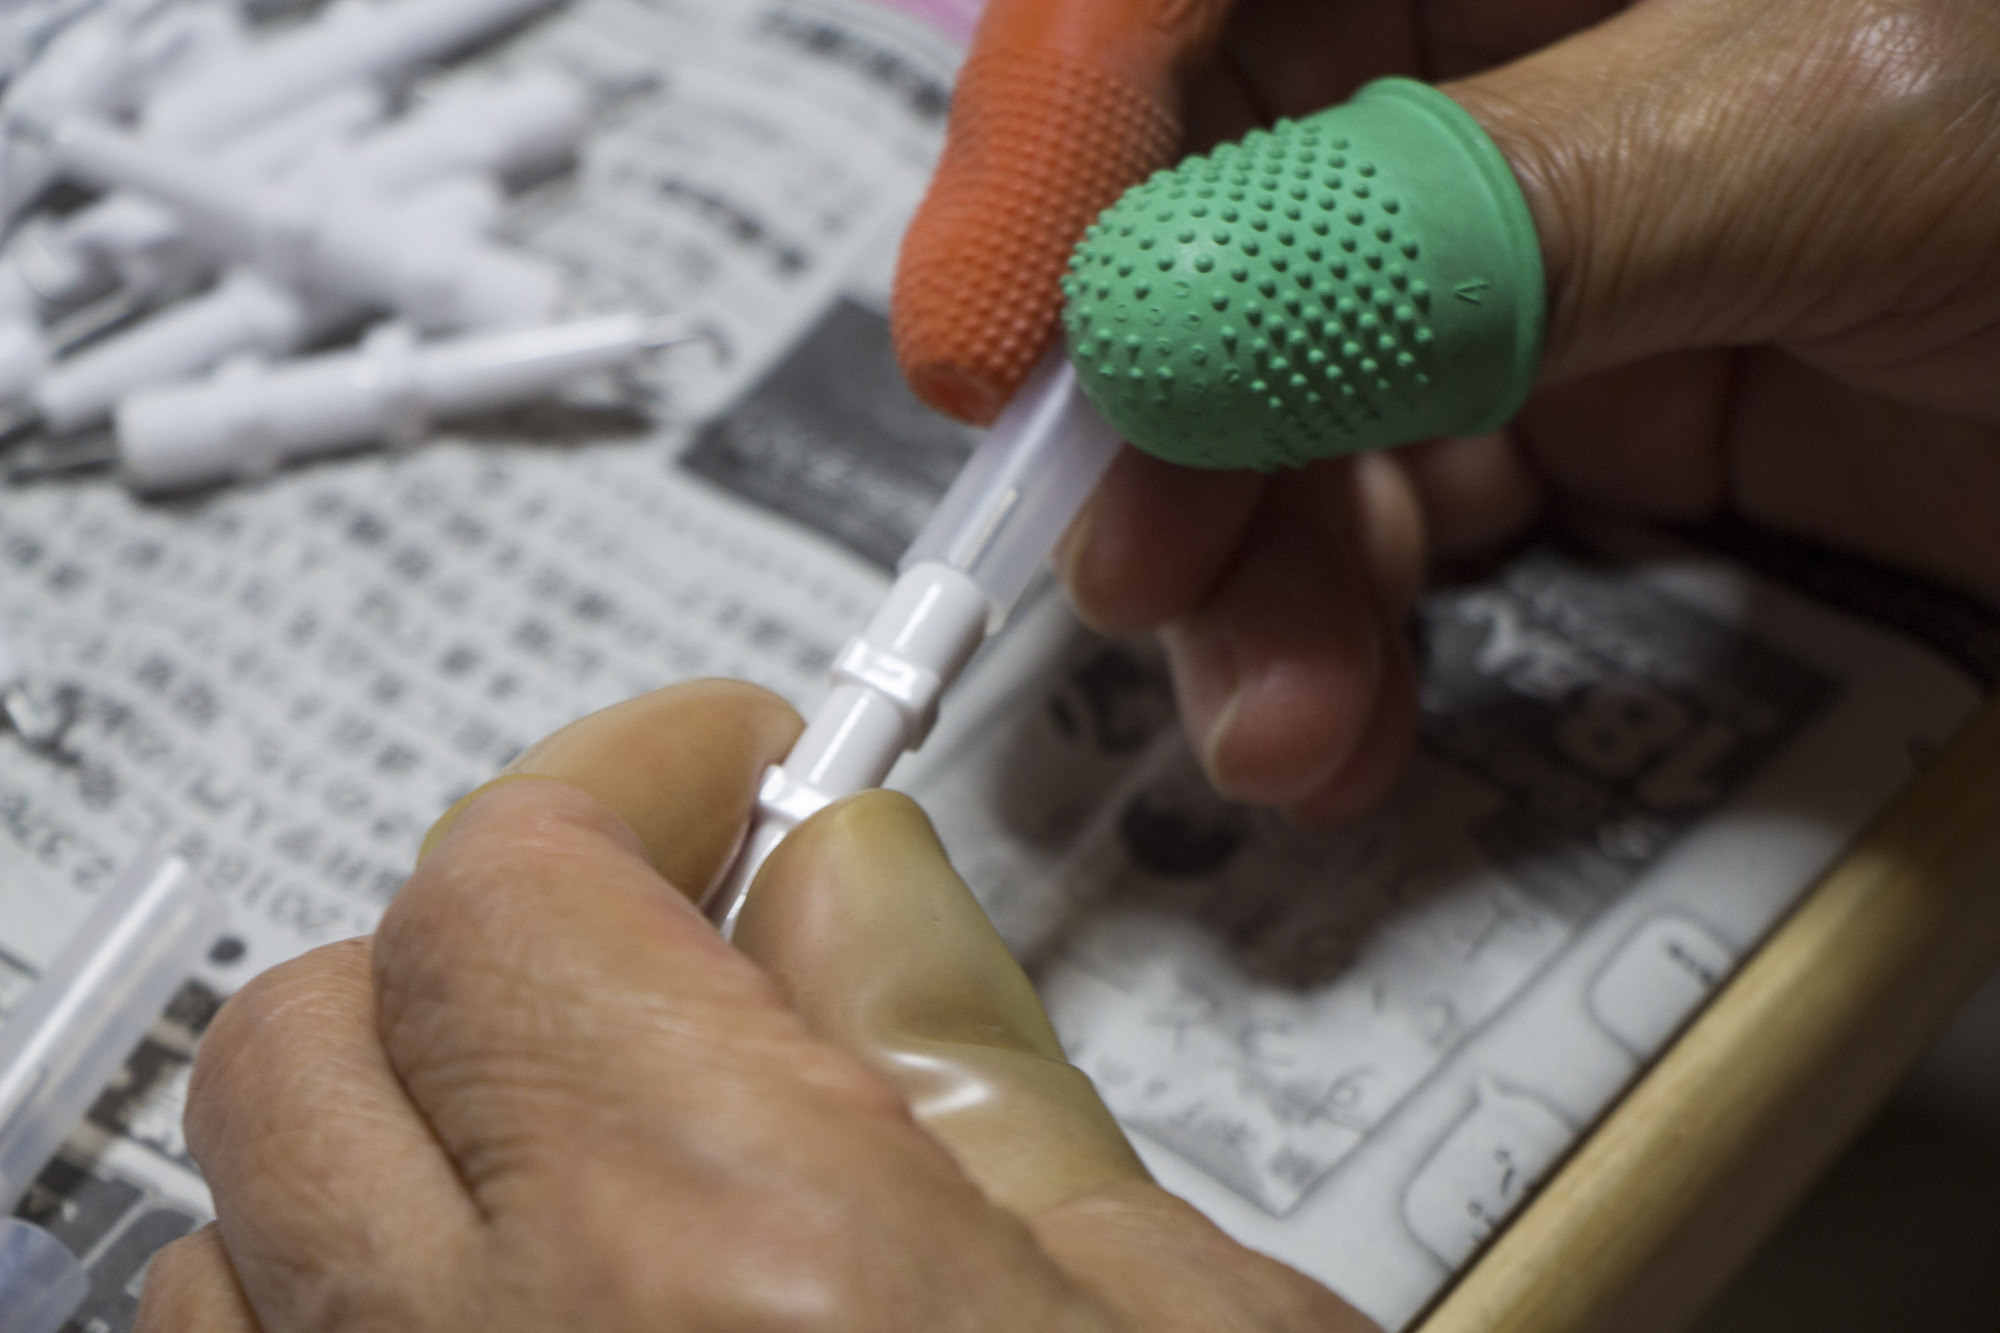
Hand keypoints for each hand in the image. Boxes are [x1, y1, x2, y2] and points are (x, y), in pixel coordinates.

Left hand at [135, 680, 1371, 1331]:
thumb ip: (977, 1072)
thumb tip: (851, 876)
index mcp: (734, 1258)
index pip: (514, 881)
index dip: (621, 778)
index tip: (720, 771)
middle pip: (319, 1025)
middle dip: (494, 944)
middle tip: (665, 961)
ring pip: (219, 1237)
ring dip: (384, 1151)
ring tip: (577, 1172)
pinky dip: (323, 1332)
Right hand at [894, 0, 1999, 821]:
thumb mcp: (1836, 123)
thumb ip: (1489, 223)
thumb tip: (1164, 322)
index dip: (1060, 137)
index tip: (993, 346)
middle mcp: (1496, 58)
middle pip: (1208, 217)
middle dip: (1168, 415)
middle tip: (1141, 574)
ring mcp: (1529, 249)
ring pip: (1286, 401)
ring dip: (1254, 577)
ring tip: (1285, 723)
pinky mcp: (1580, 411)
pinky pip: (1395, 519)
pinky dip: (1356, 632)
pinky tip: (1354, 720)